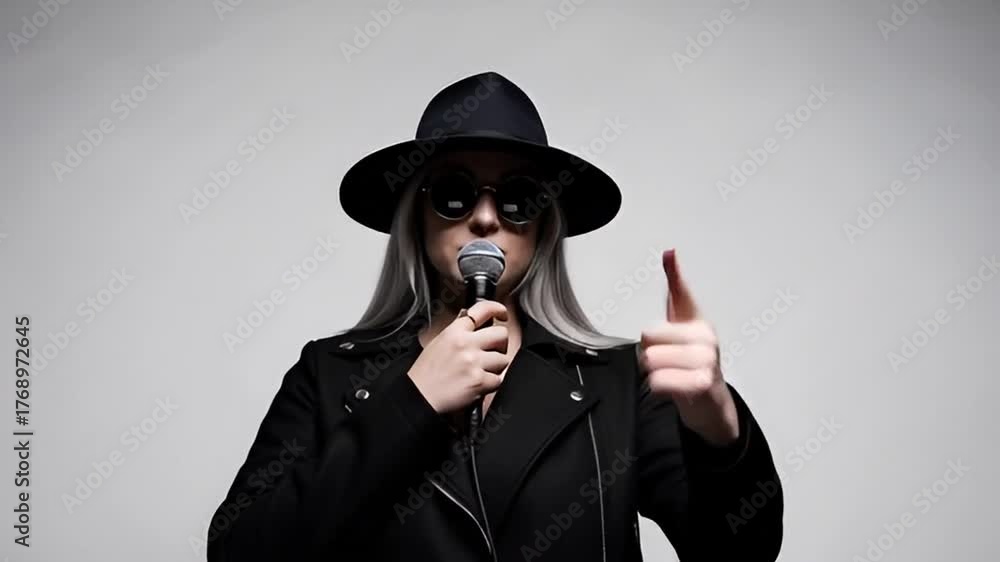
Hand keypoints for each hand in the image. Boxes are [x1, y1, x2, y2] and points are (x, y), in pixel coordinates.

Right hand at [407, 301, 510, 413]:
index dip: (497, 309)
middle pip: (501, 334)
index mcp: (454, 332)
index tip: (502, 313)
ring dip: (496, 366)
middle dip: (501, 343)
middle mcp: (465, 344)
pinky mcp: (479, 381)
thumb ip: (457, 331)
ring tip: (482, 371)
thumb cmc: (425, 374)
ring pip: (503, 358)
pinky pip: (499, 379)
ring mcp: (473, 362)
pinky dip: (492, 383)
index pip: (482, 310)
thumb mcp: (437, 342)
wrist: (419, 396)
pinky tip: (479, 383)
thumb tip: (472, 321)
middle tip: (494, 350)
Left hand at [638, 249, 739, 446]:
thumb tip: (669, 252)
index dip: (667, 292)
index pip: (676, 299)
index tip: (668, 253)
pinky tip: (671, 384)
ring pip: (651, 360)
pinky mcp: (702, 383)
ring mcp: (707, 361)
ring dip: (653, 370)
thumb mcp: (682, 320)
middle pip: (647, 337)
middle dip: (648, 352)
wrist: (710, 400)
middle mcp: (706, 338)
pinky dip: (658, 385)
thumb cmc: (693, 357)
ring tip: (670, 372)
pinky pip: (659, 380)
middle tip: (666, 359)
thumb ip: (675, 286)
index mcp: (699, 320)